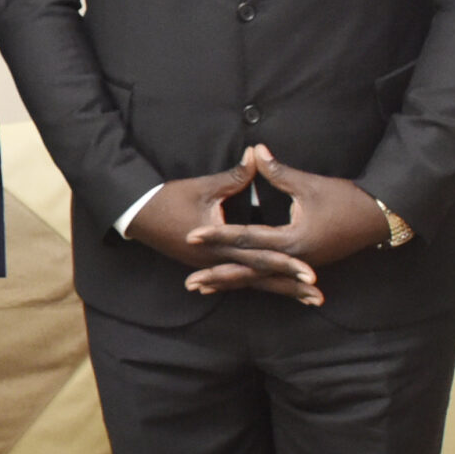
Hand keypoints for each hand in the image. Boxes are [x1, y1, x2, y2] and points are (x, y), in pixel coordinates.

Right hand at [129, 154, 322, 302]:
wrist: (136, 215)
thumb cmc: (168, 198)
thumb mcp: (204, 186)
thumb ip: (235, 175)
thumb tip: (257, 153)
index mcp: (220, 244)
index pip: (260, 257)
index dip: (287, 264)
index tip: (311, 273)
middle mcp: (218, 261)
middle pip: (261, 278)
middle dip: (290, 288)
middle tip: (318, 297)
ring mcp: (212, 266)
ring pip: (252, 282)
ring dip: (280, 290)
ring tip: (307, 300)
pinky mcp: (207, 264)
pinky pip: (238, 278)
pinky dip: (257, 284)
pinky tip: (273, 290)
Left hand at [189, 145, 388, 286]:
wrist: (380, 218)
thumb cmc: (347, 199)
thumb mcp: (310, 184)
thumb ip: (278, 171)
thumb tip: (255, 149)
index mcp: (293, 240)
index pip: (247, 238)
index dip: (218, 235)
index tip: (192, 235)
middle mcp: (294, 259)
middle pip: (249, 270)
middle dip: (219, 275)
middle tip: (190, 283)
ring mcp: (300, 266)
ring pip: (259, 279)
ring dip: (232, 283)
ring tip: (202, 289)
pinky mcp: (305, 266)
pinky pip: (273, 278)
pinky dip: (252, 281)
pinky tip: (236, 284)